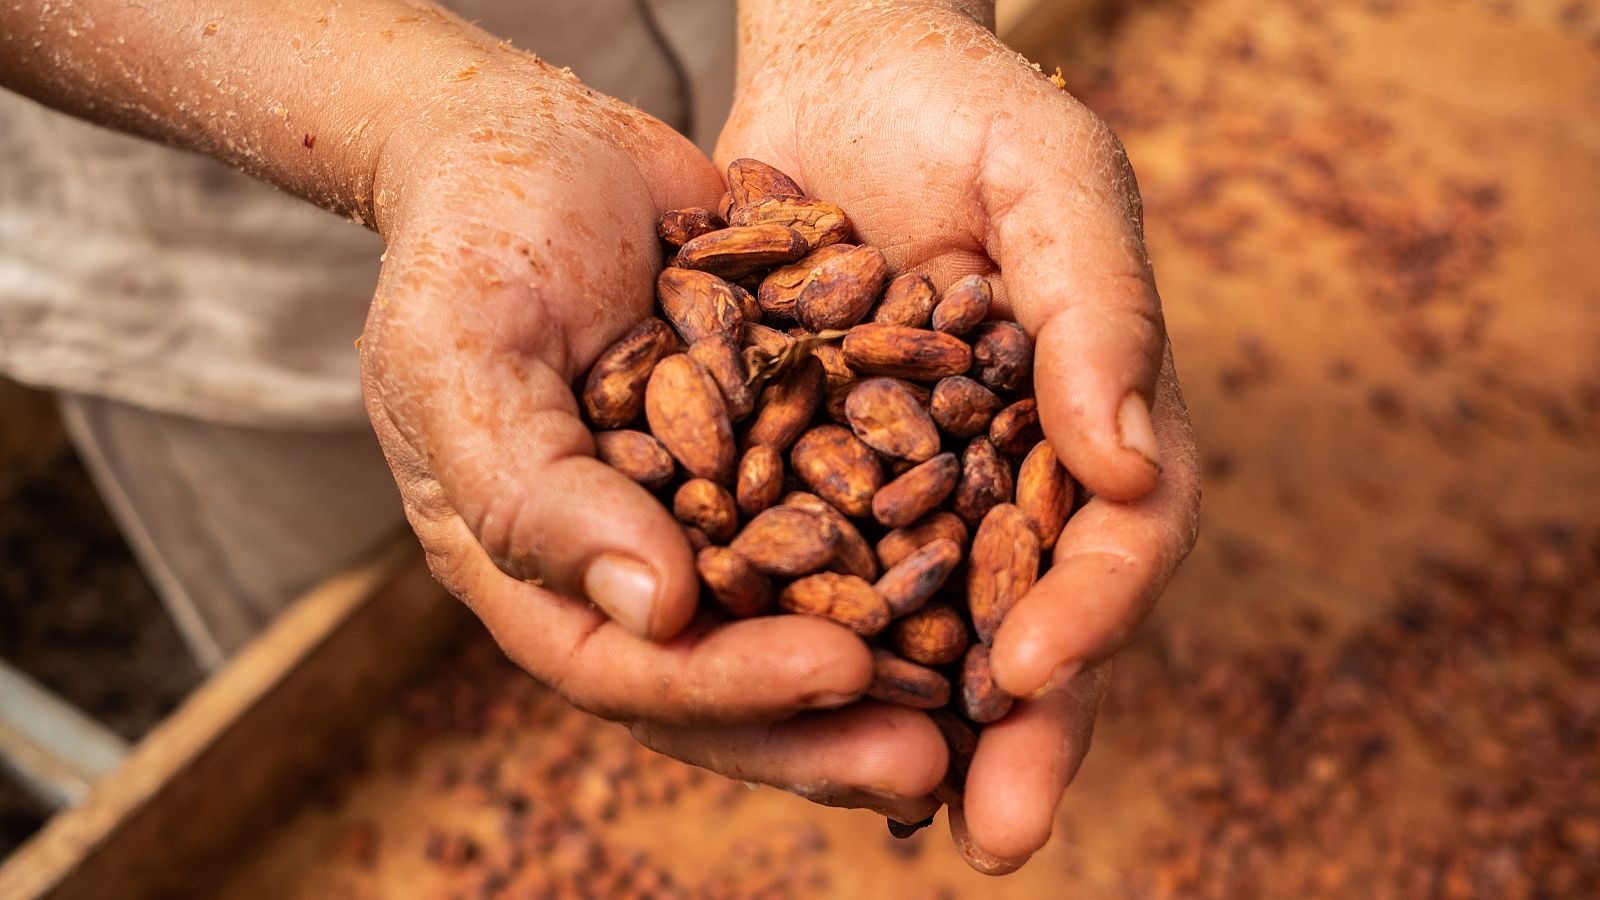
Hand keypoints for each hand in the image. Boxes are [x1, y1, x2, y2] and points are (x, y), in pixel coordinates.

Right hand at [359, 57, 946, 817]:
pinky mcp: (777, 446)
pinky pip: (848, 508)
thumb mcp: (465, 360)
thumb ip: (533, 493)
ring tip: (987, 696)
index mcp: (540, 571)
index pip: (630, 668)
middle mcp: (633, 560)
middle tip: (933, 758)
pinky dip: (912, 541)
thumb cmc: (469, 246)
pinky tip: (996, 558)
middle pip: (729, 674)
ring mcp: (709, 508)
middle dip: (827, 723)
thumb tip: (658, 614)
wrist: (532, 142)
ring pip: (803, 610)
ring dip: (887, 657)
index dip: (729, 688)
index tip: (836, 672)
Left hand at [719, 1, 1201, 870]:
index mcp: (1092, 417)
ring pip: (922, 623)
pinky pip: (809, 572)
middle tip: (997, 834)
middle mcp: (1012, 472)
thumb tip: (1124, 469)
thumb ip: (1101, 307)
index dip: (1095, 611)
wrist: (844, 71)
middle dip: (1023, 731)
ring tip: (887, 812)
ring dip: (910, 725)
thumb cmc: (969, 108)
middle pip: (1033, 616)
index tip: (1034, 669)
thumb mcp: (1052, 177)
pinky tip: (763, 707)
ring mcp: (915, 481)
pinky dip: (798, 641)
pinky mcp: (814, 471)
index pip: (1122, 538)